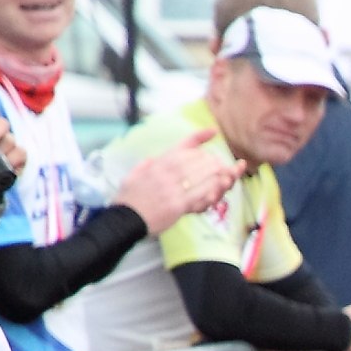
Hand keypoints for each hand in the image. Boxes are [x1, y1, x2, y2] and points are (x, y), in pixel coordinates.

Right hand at [113, 131, 244, 234]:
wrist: (125, 219)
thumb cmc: (129, 199)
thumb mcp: (132, 175)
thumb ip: (145, 166)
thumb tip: (153, 159)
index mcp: (157, 164)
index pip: (182, 146)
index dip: (200, 137)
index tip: (214, 131)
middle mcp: (165, 173)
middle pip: (196, 160)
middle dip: (212, 162)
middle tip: (221, 164)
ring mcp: (171, 188)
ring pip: (201, 176)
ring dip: (217, 174)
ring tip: (226, 174)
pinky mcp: (177, 205)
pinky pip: (199, 194)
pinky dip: (212, 190)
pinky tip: (220, 188)